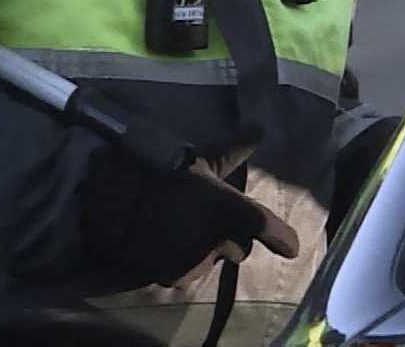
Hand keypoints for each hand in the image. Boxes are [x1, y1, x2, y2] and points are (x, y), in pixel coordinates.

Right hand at [81, 144, 298, 287]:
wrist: (114, 203)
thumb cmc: (162, 174)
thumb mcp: (200, 159)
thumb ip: (233, 150)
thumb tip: (260, 127)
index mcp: (232, 210)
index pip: (270, 229)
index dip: (284, 239)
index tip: (290, 248)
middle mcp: (221, 241)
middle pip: (239, 249)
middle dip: (228, 239)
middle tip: (205, 222)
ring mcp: (199, 262)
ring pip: (213, 262)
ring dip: (205, 252)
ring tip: (180, 231)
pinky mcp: (177, 278)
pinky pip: (189, 274)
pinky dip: (182, 264)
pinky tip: (165, 246)